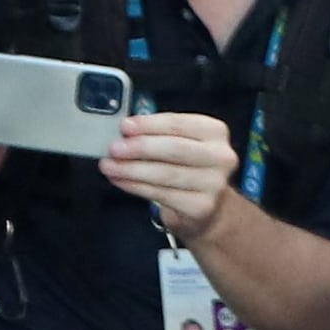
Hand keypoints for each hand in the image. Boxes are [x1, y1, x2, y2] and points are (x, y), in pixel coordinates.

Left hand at [99, 107, 241, 238]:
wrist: (206, 205)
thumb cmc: (186, 167)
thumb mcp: (179, 143)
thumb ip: (157, 134)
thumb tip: (124, 132)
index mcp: (215, 132)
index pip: (179, 123)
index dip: (149, 124)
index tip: (125, 126)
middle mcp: (220, 156)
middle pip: (174, 148)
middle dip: (139, 147)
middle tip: (114, 148)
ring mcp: (213, 183)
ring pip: (165, 174)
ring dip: (131, 169)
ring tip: (109, 166)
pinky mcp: (201, 206)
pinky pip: (160, 194)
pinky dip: (135, 186)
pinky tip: (120, 180)